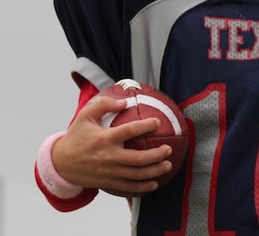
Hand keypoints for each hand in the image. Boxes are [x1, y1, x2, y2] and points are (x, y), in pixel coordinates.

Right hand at [52, 93, 173, 195]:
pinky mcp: (108, 183)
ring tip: (167, 165)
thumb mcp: (84, 116)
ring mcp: (109, 172)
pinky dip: (143, 188)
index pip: (129, 131)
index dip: (146, 126)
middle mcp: (108, 157)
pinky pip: (128, 188)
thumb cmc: (76, 137)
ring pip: (136, 175)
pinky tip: (154, 184)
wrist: (59, 164)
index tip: (158, 122)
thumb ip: (104, 104)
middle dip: (157, 155)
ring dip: (155, 172)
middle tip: (168, 149)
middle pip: (138, 159)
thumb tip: (125, 101)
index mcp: (105, 139)